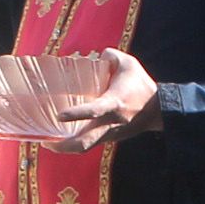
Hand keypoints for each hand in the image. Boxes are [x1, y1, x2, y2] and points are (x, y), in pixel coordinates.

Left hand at [43, 48, 161, 151]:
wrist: (158, 110)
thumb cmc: (142, 85)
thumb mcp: (129, 64)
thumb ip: (111, 56)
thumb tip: (95, 55)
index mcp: (114, 103)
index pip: (95, 111)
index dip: (77, 114)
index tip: (59, 115)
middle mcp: (110, 123)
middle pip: (84, 143)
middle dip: (63, 146)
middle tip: (46, 142)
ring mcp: (109, 133)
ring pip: (85, 147)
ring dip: (66, 148)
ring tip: (48, 143)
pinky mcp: (110, 138)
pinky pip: (90, 144)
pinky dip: (75, 143)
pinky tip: (63, 138)